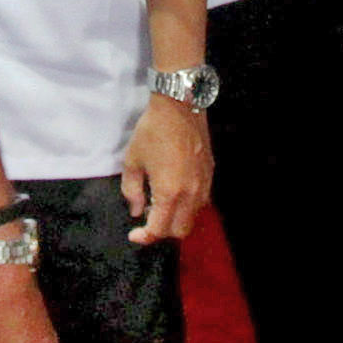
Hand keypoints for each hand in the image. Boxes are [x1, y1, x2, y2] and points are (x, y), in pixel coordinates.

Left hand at [118, 99, 213, 244]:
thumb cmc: (152, 131)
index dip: (145, 237)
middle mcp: (191, 193)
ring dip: (176, 219)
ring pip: (193, 217)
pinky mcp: (210, 174)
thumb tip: (137, 211)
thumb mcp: (132, 161)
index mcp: (169, 192)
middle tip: (147, 218)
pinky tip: (175, 191)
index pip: (159, 229)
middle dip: (162, 231)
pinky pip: (201, 201)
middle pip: (180, 230)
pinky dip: (187, 206)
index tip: (134, 234)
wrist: (180, 105)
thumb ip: (132, 191)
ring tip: (159, 204)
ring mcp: (204, 184)